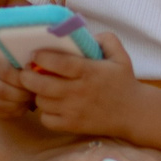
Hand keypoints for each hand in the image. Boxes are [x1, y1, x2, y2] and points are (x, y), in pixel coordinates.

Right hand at [0, 31, 34, 119]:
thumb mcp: (20, 45)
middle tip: (38, 93)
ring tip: (32, 98)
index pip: (5, 71)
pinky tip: (24, 104)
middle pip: (1, 90)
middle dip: (22, 94)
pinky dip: (13, 110)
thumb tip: (43, 68)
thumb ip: (29, 55)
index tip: (38, 79)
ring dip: (18, 104)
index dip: (23, 79)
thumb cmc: (16, 48)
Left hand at [19, 30, 141, 138]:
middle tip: (27, 71)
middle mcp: (79, 92)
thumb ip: (104, 39)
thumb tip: (83, 34)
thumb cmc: (123, 82)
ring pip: (41, 101)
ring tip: (41, 87)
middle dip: (28, 76)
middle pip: (41, 84)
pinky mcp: (72, 126)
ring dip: (37, 93)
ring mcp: (74, 111)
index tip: (34, 54)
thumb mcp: (120, 55)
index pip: (58, 63)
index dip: (41, 57)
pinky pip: (46, 119)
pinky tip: (51, 105)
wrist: (134, 113)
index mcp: (89, 72)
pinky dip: (45, 112)